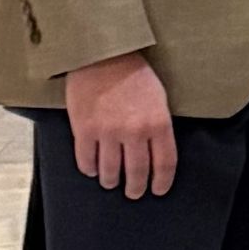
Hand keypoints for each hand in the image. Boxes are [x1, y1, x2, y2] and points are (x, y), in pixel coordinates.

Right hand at [61, 53, 175, 198]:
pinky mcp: (84, 130)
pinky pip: (86, 160)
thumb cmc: (135, 75)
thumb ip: (158, 125)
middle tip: (133, 193)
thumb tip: (155, 150)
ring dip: (111, 181)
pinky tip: (92, 170)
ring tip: (111, 183)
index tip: (158, 190)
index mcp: (158, 124)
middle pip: (137, 172)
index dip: (161, 182)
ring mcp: (108, 133)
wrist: (104, 57)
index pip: (164, 164)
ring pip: (110, 170)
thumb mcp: (159, 99)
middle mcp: (135, 132)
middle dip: (135, 187)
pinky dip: (89, 169)